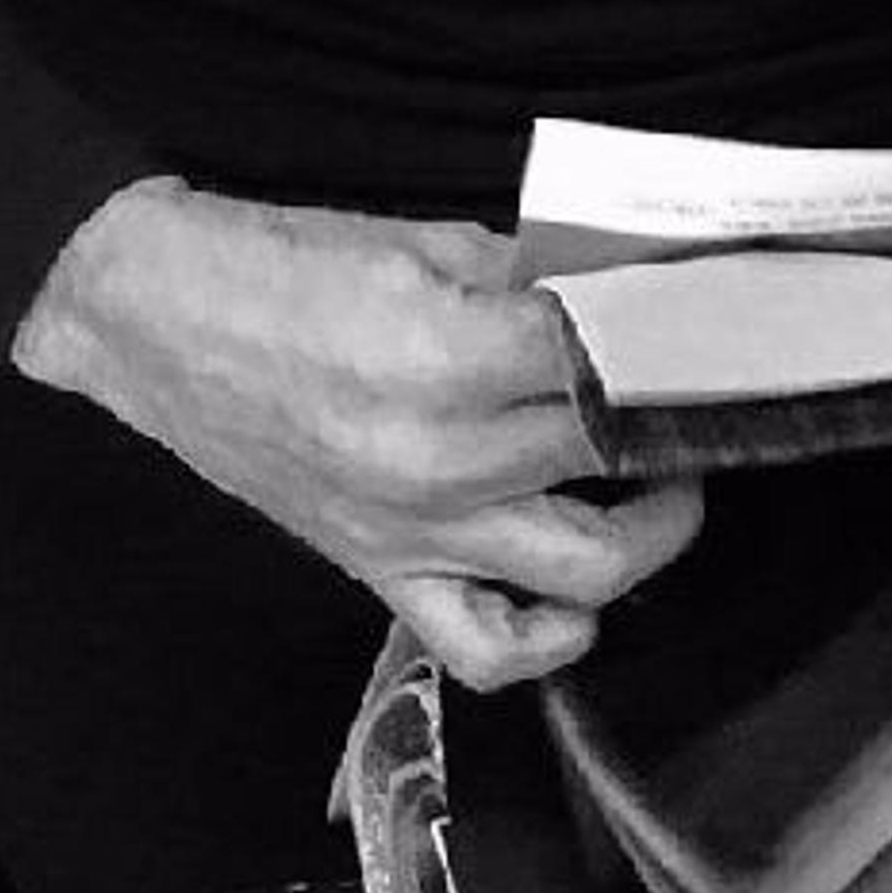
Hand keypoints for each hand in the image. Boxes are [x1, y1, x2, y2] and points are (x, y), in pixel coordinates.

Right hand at [12, 176, 703, 690]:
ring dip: (653, 528)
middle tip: (707, 387)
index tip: (730, 325)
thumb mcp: (434, 242)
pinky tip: (581, 593)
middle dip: (682, 418)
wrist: (161, 322)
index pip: (618, 364)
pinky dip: (550, 637)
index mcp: (455, 358)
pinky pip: (488, 649)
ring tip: (669, 475)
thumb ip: (543, 280)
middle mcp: (444, 460)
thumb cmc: (289, 268)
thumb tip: (641, 294)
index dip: (685, 341)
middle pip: (620, 458)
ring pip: (587, 569)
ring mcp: (416, 530)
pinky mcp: (383, 573)